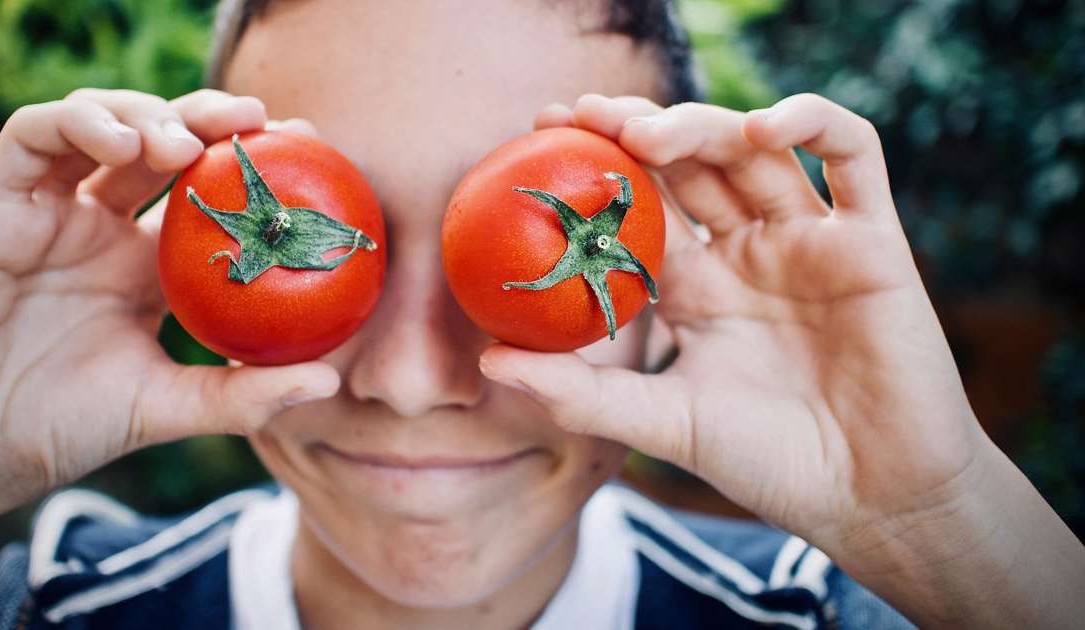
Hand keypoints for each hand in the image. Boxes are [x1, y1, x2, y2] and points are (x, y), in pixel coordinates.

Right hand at [0, 89, 337, 576]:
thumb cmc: (61, 428)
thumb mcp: (165, 408)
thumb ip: (241, 397)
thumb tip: (332, 384)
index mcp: (149, 267)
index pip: (210, 195)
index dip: (255, 165)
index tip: (309, 150)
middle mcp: (104, 228)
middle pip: (165, 146)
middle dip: (211, 119)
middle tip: (258, 120)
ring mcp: (52, 211)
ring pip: (104, 124)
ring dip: (150, 116)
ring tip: (187, 144)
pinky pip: (34, 135)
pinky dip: (80, 123)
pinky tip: (123, 147)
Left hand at [479, 94, 1084, 626]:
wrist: (872, 501)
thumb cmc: (769, 466)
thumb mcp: (662, 423)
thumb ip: (582, 393)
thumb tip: (489, 365)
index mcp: (699, 287)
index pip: (643, 206)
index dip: (598, 166)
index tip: (543, 135)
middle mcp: (750, 252)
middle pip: (693, 163)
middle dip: (638, 129)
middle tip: (583, 117)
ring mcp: (810, 241)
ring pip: (757, 150)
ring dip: (704, 125)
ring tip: (646, 134)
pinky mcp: (873, 240)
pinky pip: (854, 157)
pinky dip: (813, 124)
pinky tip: (763, 128)